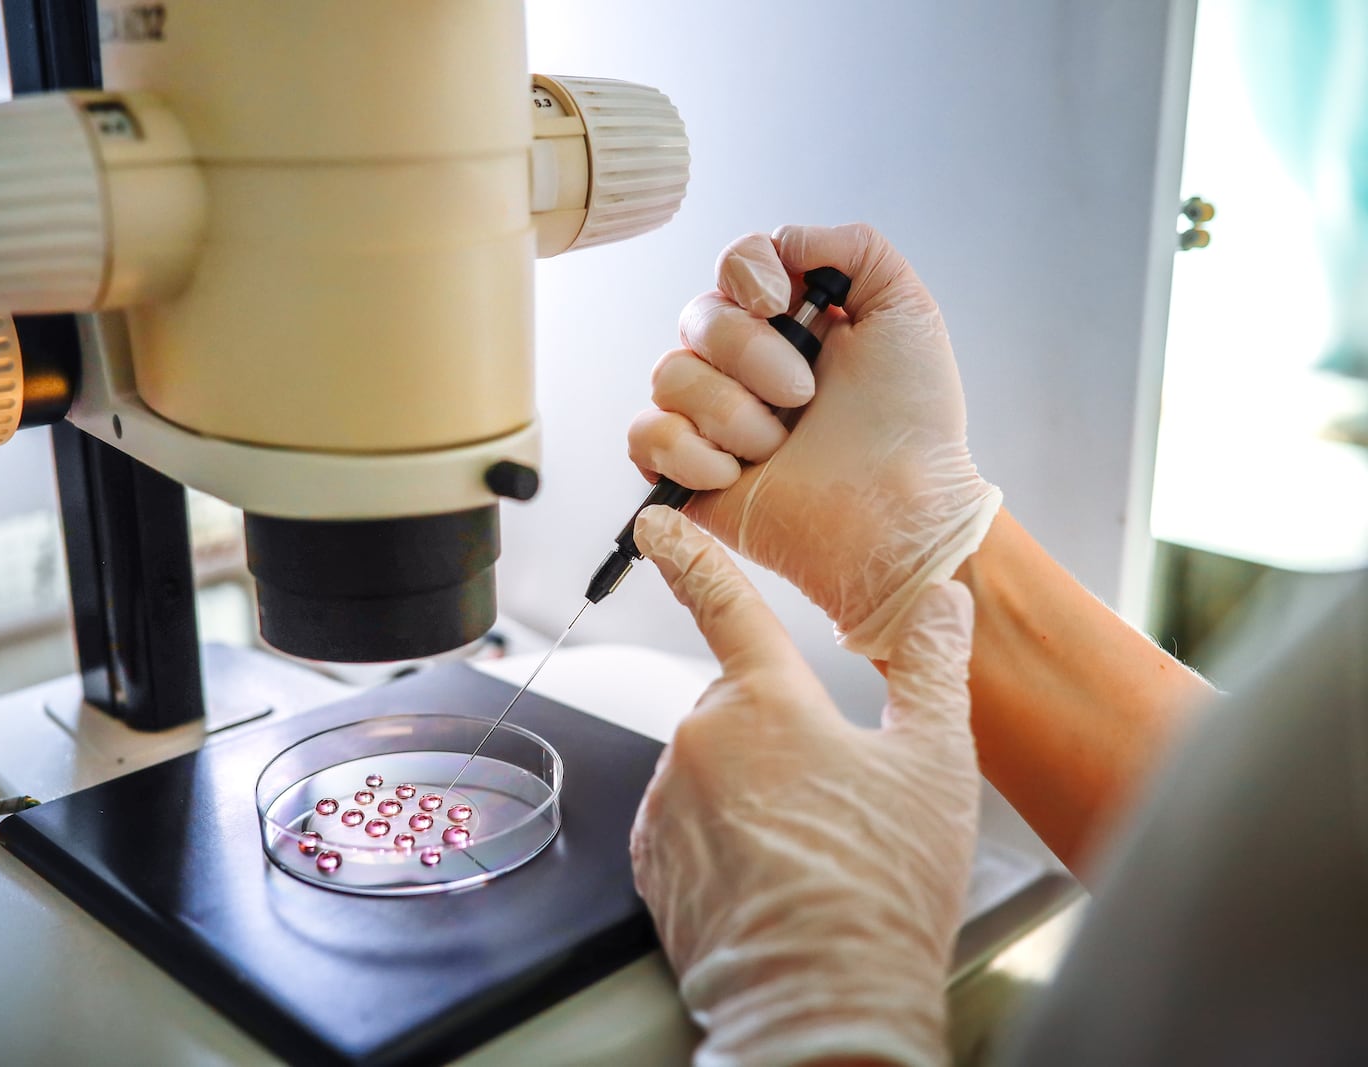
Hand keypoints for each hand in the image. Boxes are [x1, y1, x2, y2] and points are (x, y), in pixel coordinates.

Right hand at [627, 224, 1000, 657]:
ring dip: (732, 413)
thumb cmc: (912, 425)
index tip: (782, 304)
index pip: (734, 263)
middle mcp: (742, 362)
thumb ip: (853, 247)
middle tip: (804, 398)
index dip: (747, 274)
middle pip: (698, 317)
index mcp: (788, 319)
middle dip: (752, 355)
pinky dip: (690, 454)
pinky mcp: (685, 468)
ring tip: (778, 446)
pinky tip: (735, 473)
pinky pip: (645, 435)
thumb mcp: (905, 310)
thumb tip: (782, 241)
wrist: (899, 515)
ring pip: (668, 375)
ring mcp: (710, 415)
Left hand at [630, 506, 978, 1066]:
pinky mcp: (650, 858)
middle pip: (741, 708)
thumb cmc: (882, 890)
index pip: (726, 604)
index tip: (656, 522)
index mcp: (766, 702)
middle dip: (782, 737)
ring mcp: (665, 801)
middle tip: (838, 804)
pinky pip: (687, 821)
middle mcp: (699, 739)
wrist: (822, 1004)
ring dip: (751, 791)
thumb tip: (943, 601)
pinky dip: (722, 837)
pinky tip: (770, 876)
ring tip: (809, 854)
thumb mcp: (936, 766)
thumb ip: (933, 668)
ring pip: (713, 767)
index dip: (694, 553)